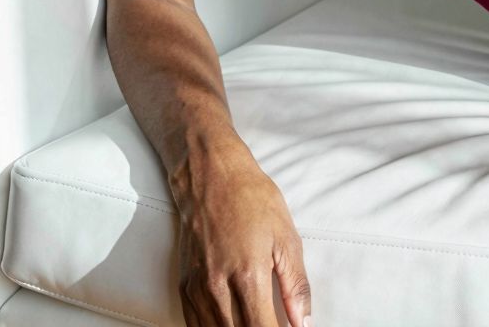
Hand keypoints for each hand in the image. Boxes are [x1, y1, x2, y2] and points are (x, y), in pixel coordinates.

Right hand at [171, 150, 313, 326]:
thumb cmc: (253, 201)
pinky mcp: (184, 287)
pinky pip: (195, 325)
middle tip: (274, 325)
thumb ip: (296, 286)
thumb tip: (304, 322)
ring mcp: (197, 289)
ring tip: (256, 323)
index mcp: (248, 276)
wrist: (212, 176)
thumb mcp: (287, 238)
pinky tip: (230, 325)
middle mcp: (217, 287)